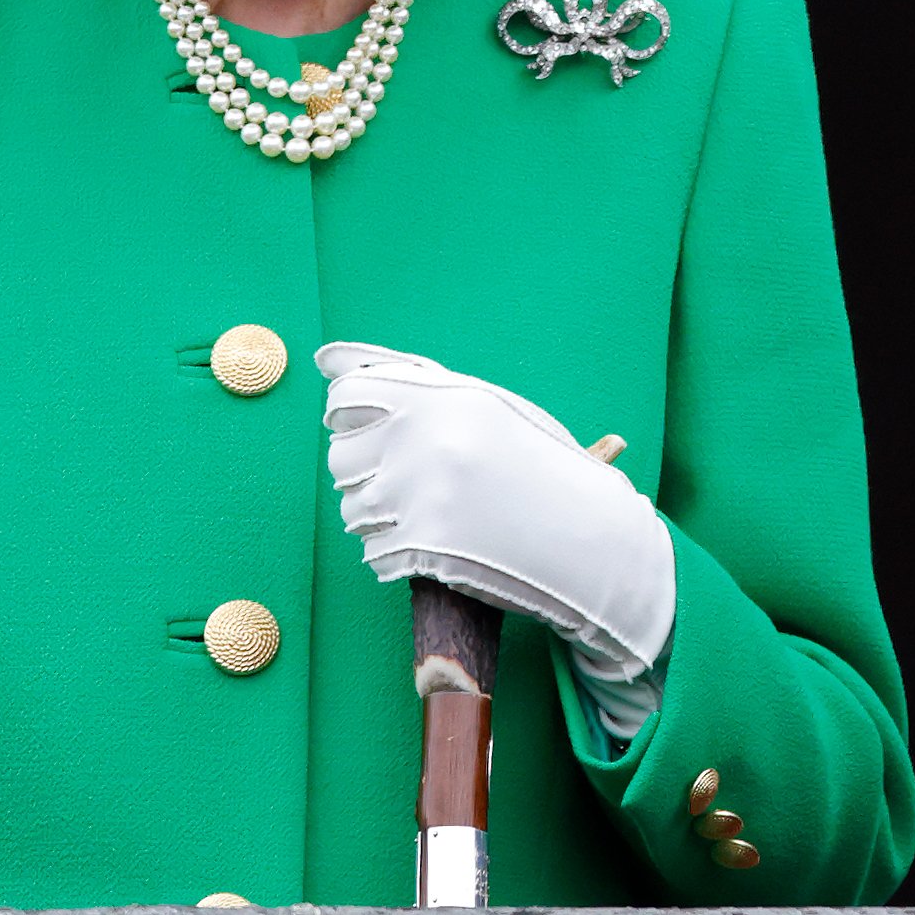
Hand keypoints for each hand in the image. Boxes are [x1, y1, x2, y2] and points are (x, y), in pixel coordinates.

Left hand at [319, 342, 675, 681]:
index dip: (354, 419)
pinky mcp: (421, 546)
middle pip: (341, 459)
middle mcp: (424, 437)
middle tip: (422, 483)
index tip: (380, 433)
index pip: (345, 398)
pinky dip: (398, 557)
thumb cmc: (536, 464)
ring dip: (383, 518)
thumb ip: (403, 377)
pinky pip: (372, 553)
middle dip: (371, 474)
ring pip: (353, 511)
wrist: (590, 535)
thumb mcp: (481, 405)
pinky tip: (442, 546)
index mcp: (440, 395)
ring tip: (438, 514)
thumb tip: (324, 358)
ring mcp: (420, 493)